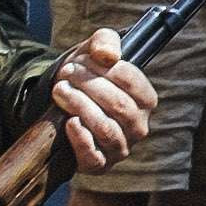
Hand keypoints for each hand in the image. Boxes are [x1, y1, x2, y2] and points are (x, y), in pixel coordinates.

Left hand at [50, 28, 154, 171]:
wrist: (61, 102)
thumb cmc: (86, 75)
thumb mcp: (94, 50)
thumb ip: (105, 41)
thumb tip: (107, 55)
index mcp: (145, 99)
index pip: (132, 82)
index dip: (104, 69)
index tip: (81, 61)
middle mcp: (138, 126)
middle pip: (118, 105)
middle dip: (88, 85)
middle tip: (66, 74)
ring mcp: (120, 148)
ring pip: (106, 129)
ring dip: (80, 106)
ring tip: (60, 91)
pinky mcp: (99, 164)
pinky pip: (94, 156)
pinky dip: (81, 139)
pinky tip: (69, 122)